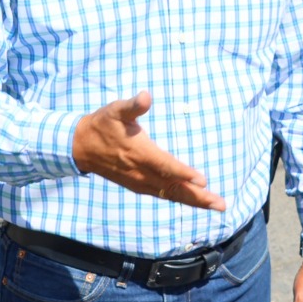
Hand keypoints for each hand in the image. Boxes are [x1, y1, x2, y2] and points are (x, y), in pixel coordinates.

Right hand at [71, 91, 225, 210]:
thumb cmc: (102, 124)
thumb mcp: (115, 110)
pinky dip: (180, 198)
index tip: (203, 180)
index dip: (184, 173)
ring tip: (215, 205)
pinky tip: (193, 200)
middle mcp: (141, 172)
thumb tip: (146, 96)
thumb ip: (133, 105)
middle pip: (173, 187)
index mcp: (139, 153)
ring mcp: (140, 182)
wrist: (81, 147)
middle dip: (198, 196)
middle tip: (220, 204)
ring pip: (170, 194)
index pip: (166, 166)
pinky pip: (163, 195)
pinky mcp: (138, 185)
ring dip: (193, 201)